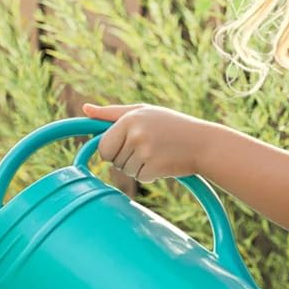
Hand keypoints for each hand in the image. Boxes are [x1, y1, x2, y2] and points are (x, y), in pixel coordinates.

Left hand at [79, 101, 215, 184]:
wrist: (203, 142)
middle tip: (146, 148)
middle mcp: (135, 133)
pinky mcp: (154, 168)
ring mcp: (144, 151)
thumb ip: (111, 113)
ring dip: (138, 167)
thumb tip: (85, 109)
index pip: (103, 146)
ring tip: (158, 153)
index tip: (126, 145)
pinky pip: (140, 178)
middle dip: (125, 159)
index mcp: (129, 119)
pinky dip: (150, 175)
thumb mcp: (142, 112)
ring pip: (125, 171)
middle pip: (112, 160)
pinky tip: (163, 163)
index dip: (112, 149)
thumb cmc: (170, 125)